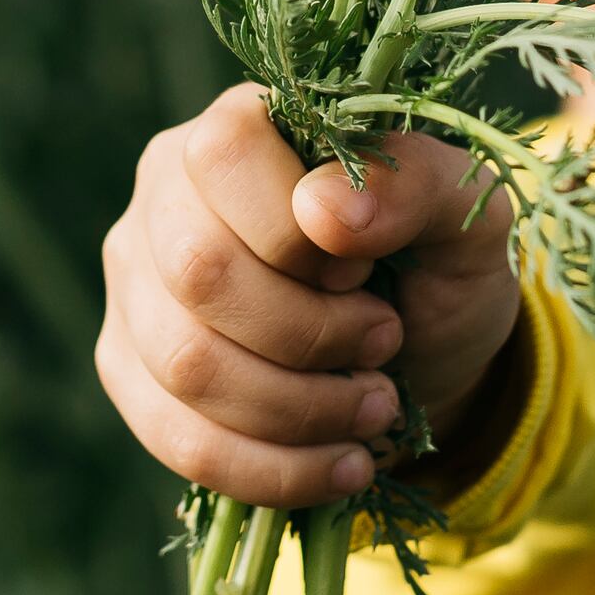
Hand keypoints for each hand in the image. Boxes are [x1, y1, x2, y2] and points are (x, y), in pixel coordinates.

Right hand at [93, 87, 519, 508]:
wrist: (423, 360)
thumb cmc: (436, 266)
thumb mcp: (464, 215)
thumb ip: (414, 184)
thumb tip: (325, 209)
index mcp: (236, 126)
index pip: (225, 156)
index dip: (300, 231)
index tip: (364, 269)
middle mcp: (163, 196)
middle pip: (198, 270)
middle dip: (310, 332)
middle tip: (384, 341)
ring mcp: (135, 287)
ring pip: (185, 364)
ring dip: (300, 408)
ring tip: (376, 406)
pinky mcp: (130, 372)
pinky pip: (177, 440)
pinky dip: (273, 468)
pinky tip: (341, 464)